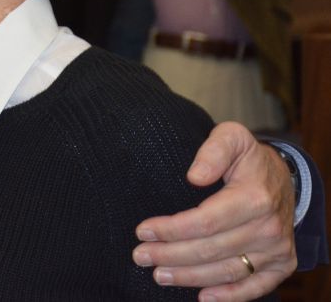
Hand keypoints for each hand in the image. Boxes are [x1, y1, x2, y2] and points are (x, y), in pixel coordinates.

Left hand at [132, 122, 296, 300]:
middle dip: (170, 255)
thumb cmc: (248, 158)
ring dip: (190, 277)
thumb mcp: (232, 137)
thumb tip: (194, 176)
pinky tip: (202, 297)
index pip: (205, 221)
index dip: (171, 229)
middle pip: (211, 249)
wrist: (282, 177)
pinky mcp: (281, 264)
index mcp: (255, 197)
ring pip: (227, 271)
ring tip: (159, 275)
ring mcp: (277, 249)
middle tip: (140, 256)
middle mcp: (269, 228)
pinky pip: (255, 286)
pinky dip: (229, 296)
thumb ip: (212, 150)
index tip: (142, 231)